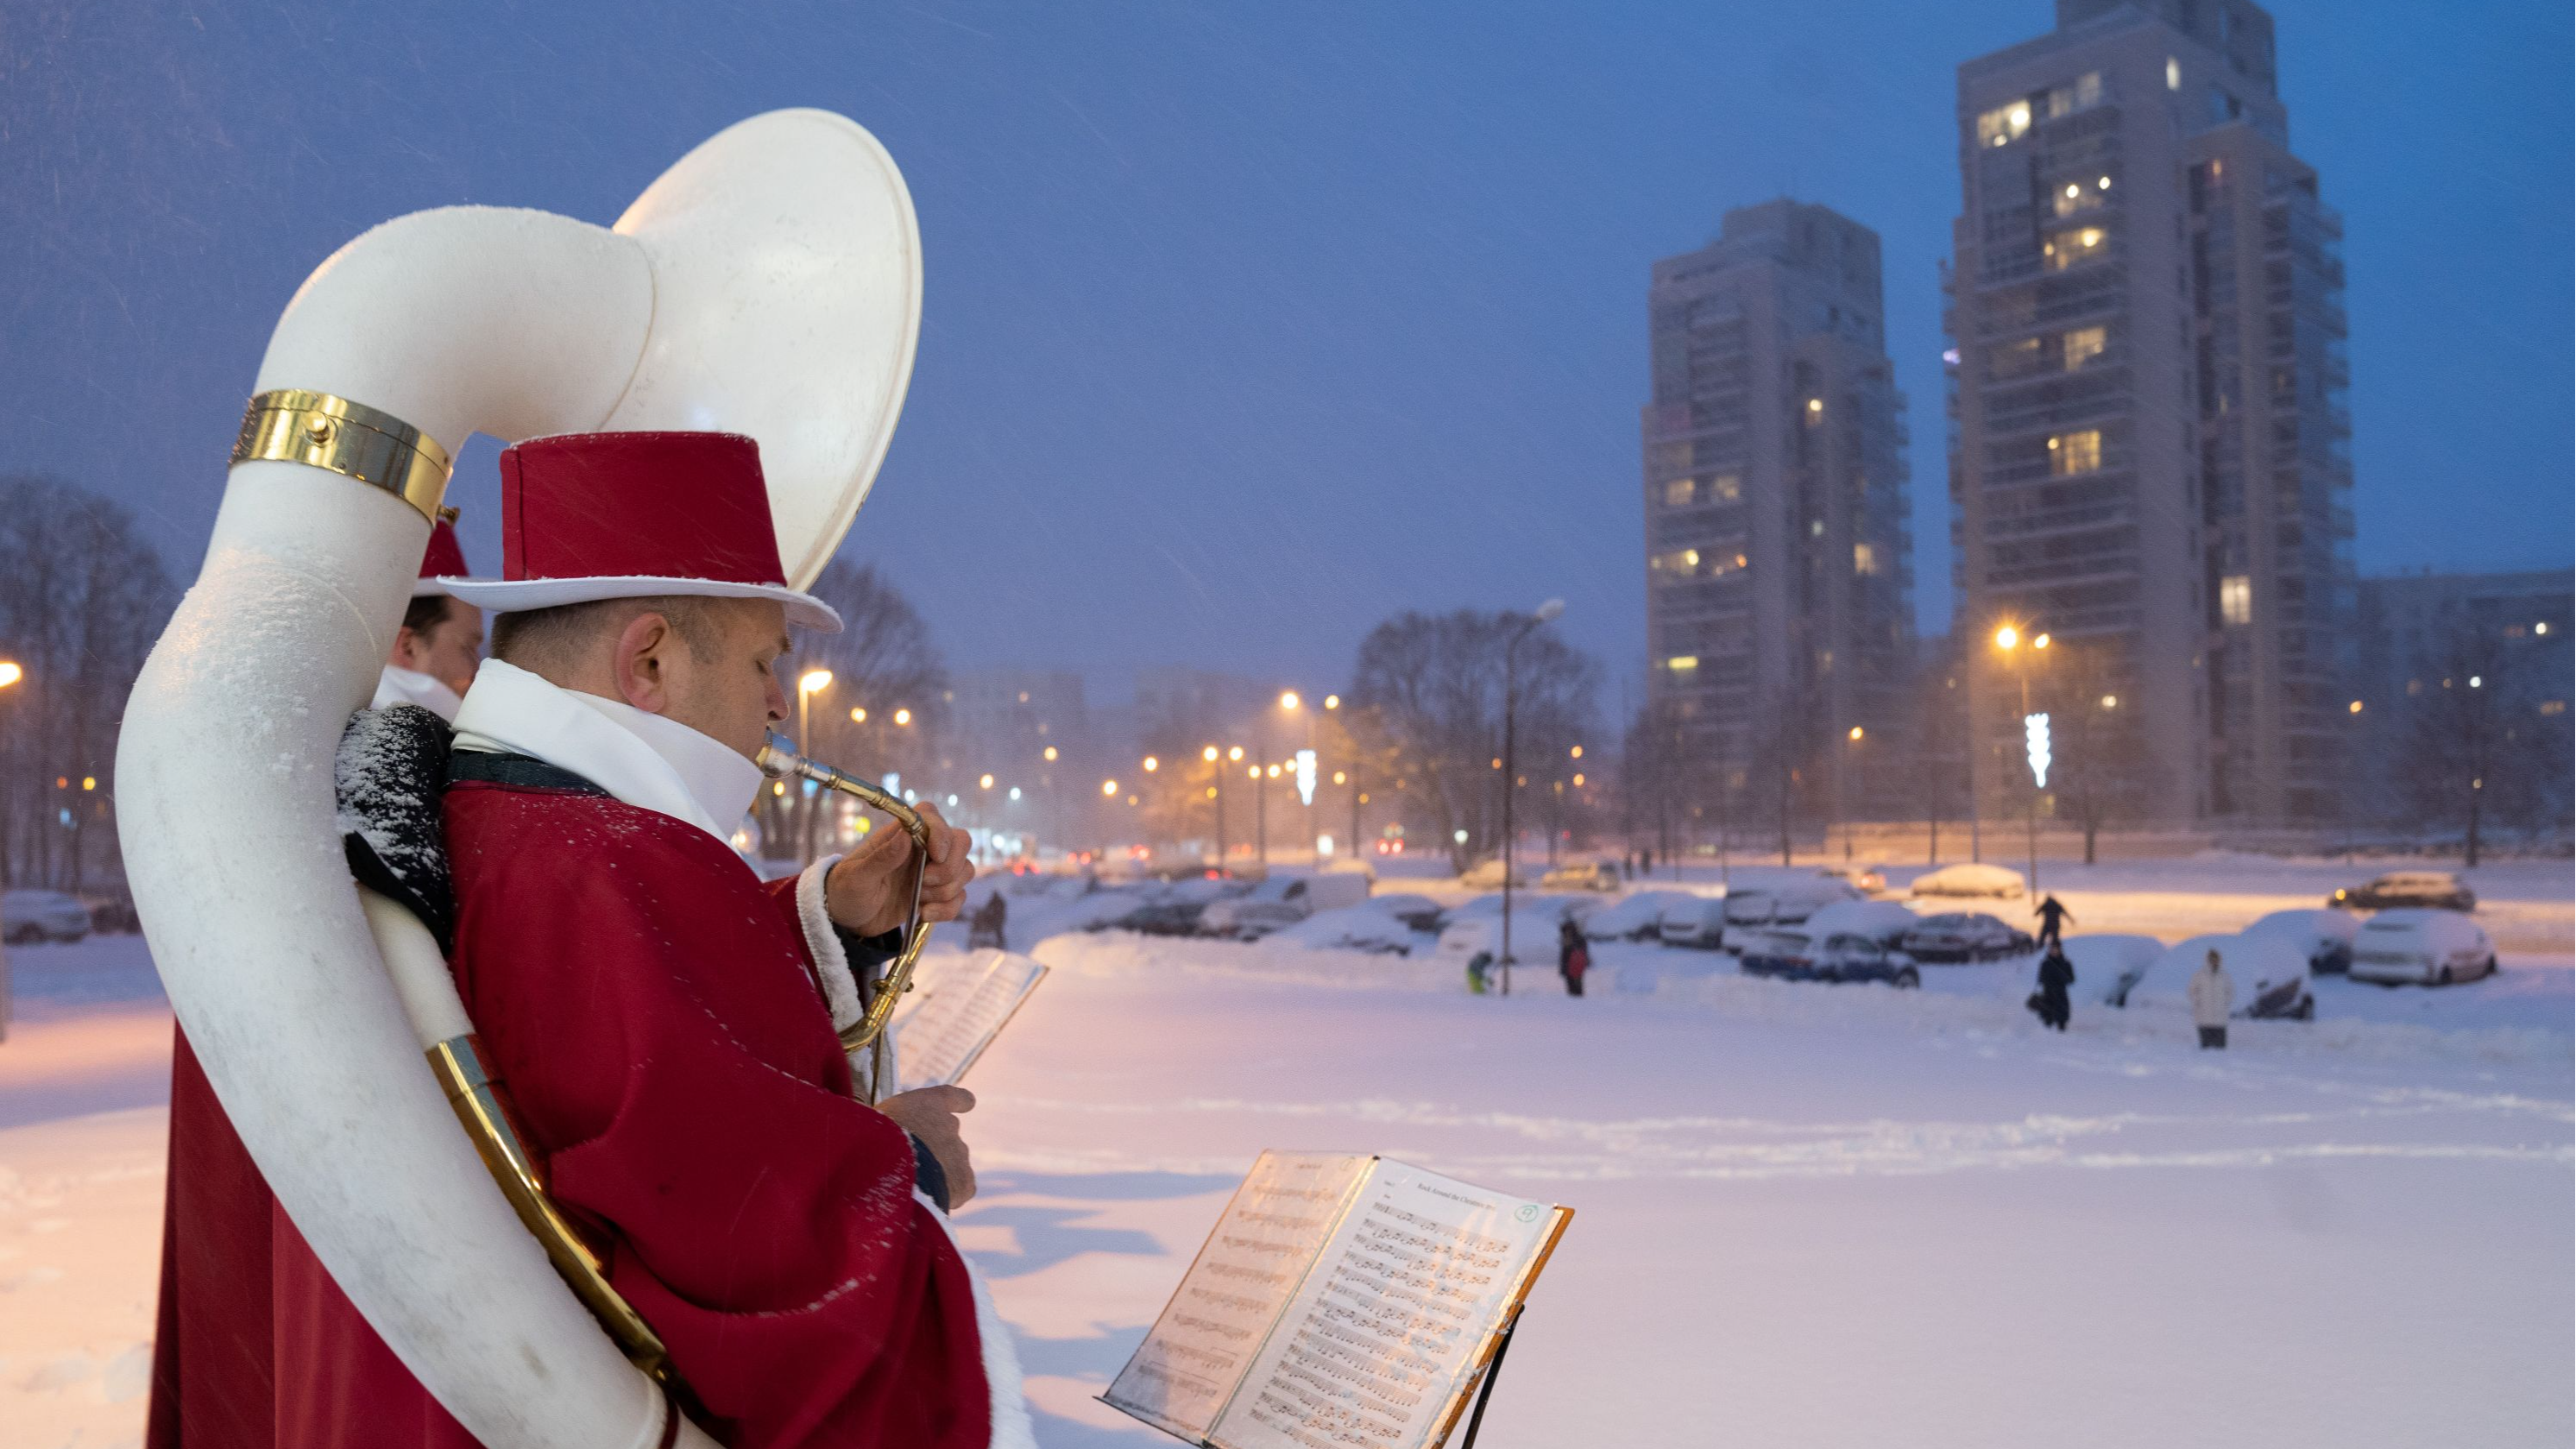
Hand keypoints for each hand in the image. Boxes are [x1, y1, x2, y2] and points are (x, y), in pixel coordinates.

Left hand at [826, 799, 974, 936]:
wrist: (846, 919)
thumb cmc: (845, 891)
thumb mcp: (857, 878)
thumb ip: (882, 858)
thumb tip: (906, 836)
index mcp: (899, 836)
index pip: (931, 816)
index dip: (941, 831)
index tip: (935, 855)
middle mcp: (921, 850)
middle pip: (960, 841)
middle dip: (950, 867)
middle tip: (924, 882)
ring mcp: (931, 872)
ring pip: (964, 870)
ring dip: (946, 890)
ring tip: (919, 901)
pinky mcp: (935, 895)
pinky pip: (959, 897)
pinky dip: (946, 909)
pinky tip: (923, 914)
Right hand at [875, 1085, 976, 1206]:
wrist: (886, 1170)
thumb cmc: (871, 1142)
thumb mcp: (876, 1122)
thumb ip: (893, 1125)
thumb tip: (892, 1139)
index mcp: (929, 1103)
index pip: (951, 1097)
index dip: (960, 1101)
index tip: (968, 1104)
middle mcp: (950, 1125)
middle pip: (946, 1137)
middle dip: (933, 1150)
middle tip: (908, 1165)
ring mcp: (960, 1153)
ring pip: (950, 1165)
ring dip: (936, 1174)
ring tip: (910, 1186)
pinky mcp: (964, 1182)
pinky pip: (958, 1189)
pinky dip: (946, 1195)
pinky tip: (924, 1200)